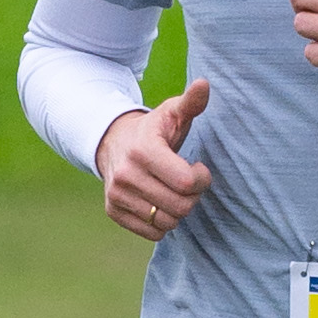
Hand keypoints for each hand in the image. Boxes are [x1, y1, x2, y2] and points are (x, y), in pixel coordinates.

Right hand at [98, 81, 211, 242]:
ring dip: (178, 211)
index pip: (187, 182)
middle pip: (180, 206)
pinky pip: (152, 233)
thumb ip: (191, 102)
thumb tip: (204, 84)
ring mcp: (117, 194)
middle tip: (188, 183)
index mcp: (144, 149)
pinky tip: (160, 203)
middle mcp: (126, 174)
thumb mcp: (172, 113)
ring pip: (167, 222)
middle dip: (192, 196)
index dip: (202, 179)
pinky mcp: (113, 211)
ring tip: (173, 192)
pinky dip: (162, 223)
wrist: (114, 143)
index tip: (198, 168)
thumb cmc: (154, 130)